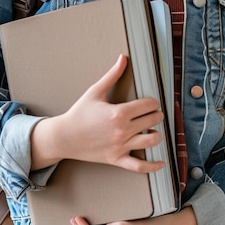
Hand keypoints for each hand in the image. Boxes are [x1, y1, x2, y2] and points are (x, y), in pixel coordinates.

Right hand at [31, 55, 164, 172]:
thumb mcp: (95, 91)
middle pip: (152, 120)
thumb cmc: (79, 113)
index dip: (153, 101)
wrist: (64, 136)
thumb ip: (112, 75)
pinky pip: (139, 166)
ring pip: (151, 141)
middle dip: (156, 115)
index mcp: (118, 112)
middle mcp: (122, 130)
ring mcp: (120, 146)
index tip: (150, 101)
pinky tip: (161, 162)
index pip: (148, 105)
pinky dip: (152, 166)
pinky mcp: (116, 159)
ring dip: (157, 134)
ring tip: (153, 129)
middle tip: (153, 113)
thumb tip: (123, 58)